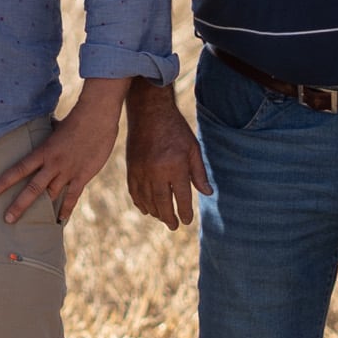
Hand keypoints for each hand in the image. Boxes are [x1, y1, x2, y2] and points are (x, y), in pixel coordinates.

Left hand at [0, 86, 126, 227]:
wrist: (97, 118)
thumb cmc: (75, 119)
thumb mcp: (54, 126)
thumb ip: (45, 134)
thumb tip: (38, 128)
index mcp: (43, 151)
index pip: (20, 168)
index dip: (5, 181)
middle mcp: (53, 164)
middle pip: (33, 188)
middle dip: (19, 205)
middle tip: (7, 219)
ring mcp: (68, 172)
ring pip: (51, 195)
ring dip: (41, 210)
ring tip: (29, 224)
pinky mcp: (82, 176)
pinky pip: (72, 197)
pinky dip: (66, 209)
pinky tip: (59, 220)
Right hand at [123, 84, 206, 231]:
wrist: (149, 111)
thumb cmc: (175, 129)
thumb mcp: (193, 148)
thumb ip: (199, 173)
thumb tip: (207, 193)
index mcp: (175, 166)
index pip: (182, 197)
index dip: (185, 212)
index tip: (187, 220)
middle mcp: (156, 171)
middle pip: (163, 203)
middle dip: (169, 217)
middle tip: (174, 226)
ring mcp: (141, 170)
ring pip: (147, 200)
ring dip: (155, 212)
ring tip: (163, 218)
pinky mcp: (130, 168)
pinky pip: (134, 192)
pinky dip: (140, 203)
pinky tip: (146, 209)